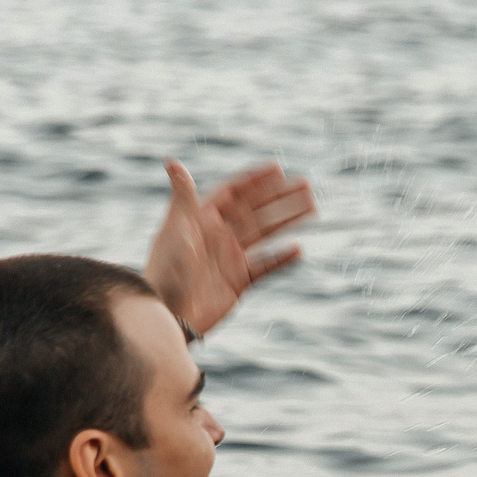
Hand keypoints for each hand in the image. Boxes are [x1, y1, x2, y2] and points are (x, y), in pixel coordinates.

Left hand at [144, 160, 314, 337]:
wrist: (167, 314)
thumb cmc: (165, 271)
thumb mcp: (174, 230)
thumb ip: (183, 197)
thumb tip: (172, 161)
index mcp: (202, 219)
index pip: (233, 193)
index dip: (255, 180)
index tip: (278, 169)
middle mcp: (218, 235)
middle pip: (255, 210)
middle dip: (279, 196)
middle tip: (305, 185)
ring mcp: (230, 258)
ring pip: (265, 233)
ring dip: (287, 220)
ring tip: (312, 209)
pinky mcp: (238, 282)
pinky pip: (265, 266)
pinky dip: (281, 258)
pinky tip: (298, 249)